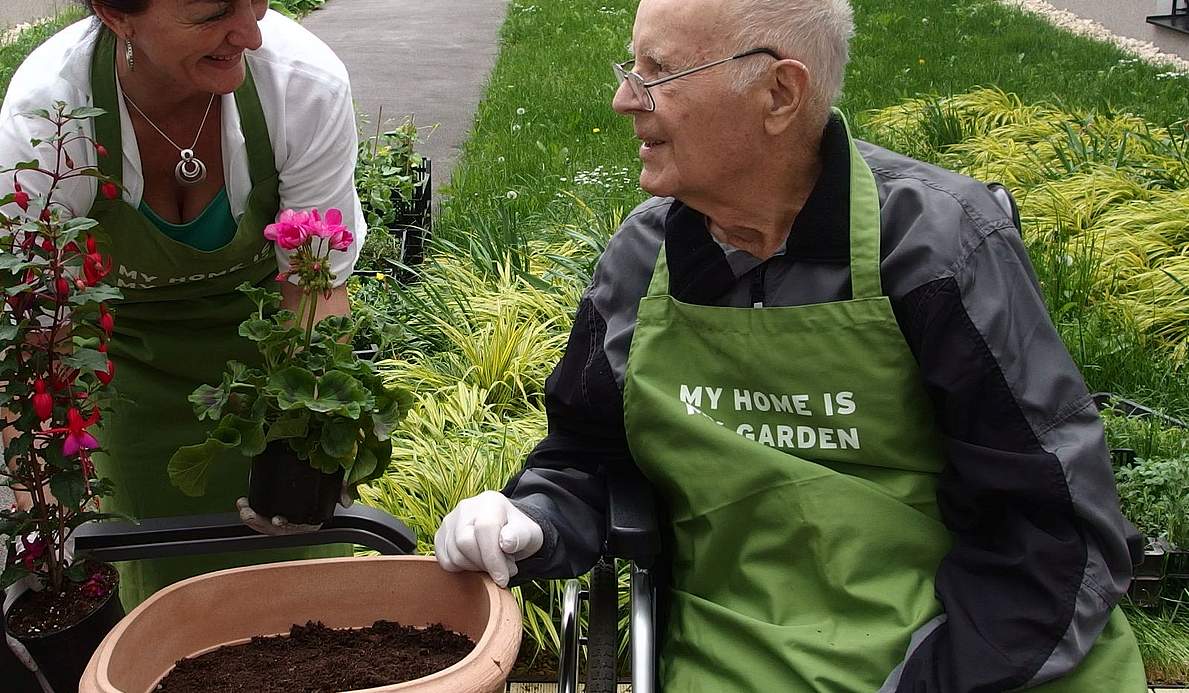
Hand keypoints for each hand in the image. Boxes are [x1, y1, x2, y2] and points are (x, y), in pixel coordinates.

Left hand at [235, 483, 352, 535]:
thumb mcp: (334, 489)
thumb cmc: (325, 489)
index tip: (277, 520)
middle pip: (274, 530)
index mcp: (309, 521)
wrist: (316, 480)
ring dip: (251, 518)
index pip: (296, 528)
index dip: (285, 527)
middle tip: (249, 514)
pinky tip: (243, 502)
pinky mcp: (271, 512)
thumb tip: (347, 501)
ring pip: (263, 526)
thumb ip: (342, 492)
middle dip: (260, 523)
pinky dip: (250, 511)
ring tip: (243, 506)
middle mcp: (294, 525)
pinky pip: (259, 518)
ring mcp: (282, 521)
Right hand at [434, 490, 542, 587]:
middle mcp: (466, 507)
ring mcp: (450, 521)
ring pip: (453, 554)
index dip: (493, 558)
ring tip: (493, 564)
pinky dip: (461, 569)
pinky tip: (477, 563)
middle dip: (485, 564)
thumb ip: (521, 537)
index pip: (485, 529)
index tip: (503, 578)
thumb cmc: (518, 534)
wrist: (507, 532)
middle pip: (464, 542)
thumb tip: (506, 542)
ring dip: (475, 568)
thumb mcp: (530, 534)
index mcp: (490, 502)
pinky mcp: (441, 535)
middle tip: (503, 569)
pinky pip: (445, 561)